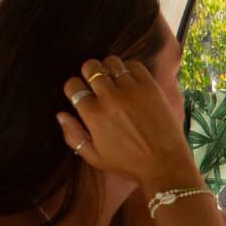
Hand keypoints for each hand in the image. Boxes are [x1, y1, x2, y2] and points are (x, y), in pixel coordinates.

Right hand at [57, 57, 196, 188]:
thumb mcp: (94, 157)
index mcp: (94, 115)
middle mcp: (111, 98)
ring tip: (113, 81)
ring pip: (111, 62)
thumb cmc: (128, 163)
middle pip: (90, 67)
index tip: (81, 94)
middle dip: (89, 73)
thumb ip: (73, 135)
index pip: (73, 85)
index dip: (74, 88)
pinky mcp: (151, 87)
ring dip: (108, 69)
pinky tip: (130, 81)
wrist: (164, 163)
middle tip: (96, 84)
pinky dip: (129, 69)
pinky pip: (134, 65)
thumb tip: (61, 114)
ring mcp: (132, 90)